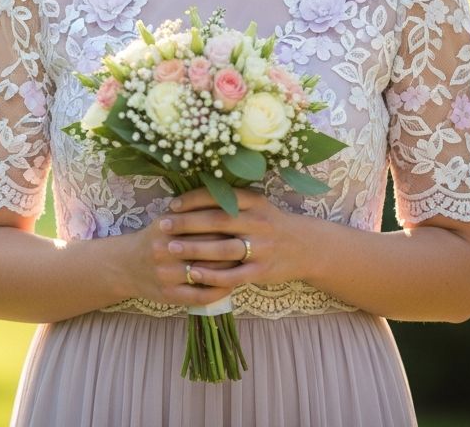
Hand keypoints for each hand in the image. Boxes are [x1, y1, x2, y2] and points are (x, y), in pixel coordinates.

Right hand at [123, 207, 255, 307]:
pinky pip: (201, 295)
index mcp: (166, 226)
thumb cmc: (154, 238)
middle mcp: (164, 250)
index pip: (205, 223)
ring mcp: (166, 275)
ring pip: (208, 273)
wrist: (125, 266)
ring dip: (230, 270)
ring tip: (247, 264)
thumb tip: (226, 196)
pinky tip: (231, 285)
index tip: (246, 224)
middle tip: (254, 245)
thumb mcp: (167, 218)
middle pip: (209, 247)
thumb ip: (192, 209)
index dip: (228, 224)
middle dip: (233, 246)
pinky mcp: (169, 295)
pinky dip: (220, 291)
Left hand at [159, 186, 311, 290]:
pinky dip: (212, 275)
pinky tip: (193, 274)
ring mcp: (262, 247)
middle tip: (164, 225)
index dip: (193, 200)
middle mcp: (259, 222)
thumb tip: (191, 194)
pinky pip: (234, 275)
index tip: (172, 205)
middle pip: (218, 221)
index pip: (219, 197)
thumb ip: (229, 199)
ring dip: (195, 249)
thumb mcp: (256, 204)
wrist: (306, 247)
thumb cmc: (270, 223)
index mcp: (255, 201)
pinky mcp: (262, 271)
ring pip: (224, 248)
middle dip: (187, 223)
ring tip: (171, 248)